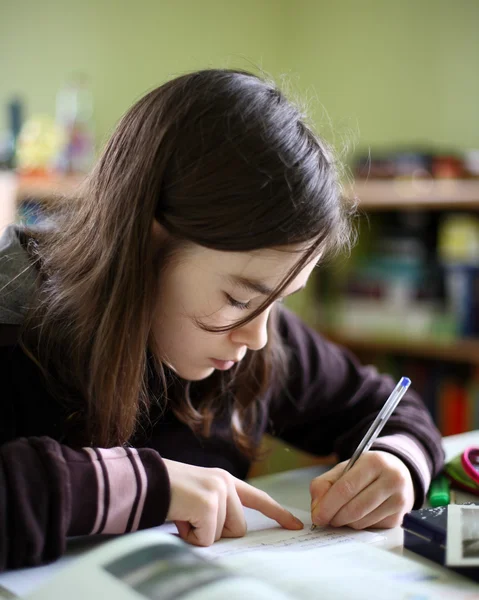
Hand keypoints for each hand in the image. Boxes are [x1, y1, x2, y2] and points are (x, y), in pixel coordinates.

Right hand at [164, 459, 303, 545]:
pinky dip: (191, 537)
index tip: (296, 526)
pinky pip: (208, 539)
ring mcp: (218, 492)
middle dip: (215, 532)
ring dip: (201, 534)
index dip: (278, 514)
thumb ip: (217, 509)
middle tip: (190, 517)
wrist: (142, 482)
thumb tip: (229, 535)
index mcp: (224, 480)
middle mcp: (225, 483)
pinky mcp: (208, 504)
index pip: (258, 499)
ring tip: (182, 515)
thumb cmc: (166, 493)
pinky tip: (179, 518)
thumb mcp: (196, 498)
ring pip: (224, 535)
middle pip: (239, 528)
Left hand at [310, 451, 414, 529]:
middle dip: (334, 517)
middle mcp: (391, 480)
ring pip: (362, 521)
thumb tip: (317, 508)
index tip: (317, 516)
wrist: (397, 472)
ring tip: (340, 514)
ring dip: (345, 522)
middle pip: (355, 508)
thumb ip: (325, 484)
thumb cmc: (366, 471)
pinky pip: (370, 528)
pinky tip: (356, 515)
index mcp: (374, 462)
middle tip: (324, 519)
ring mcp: (398, 501)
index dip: (328, 505)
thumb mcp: (345, 468)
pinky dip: (357, 525)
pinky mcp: (399, 518)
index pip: (346, 488)